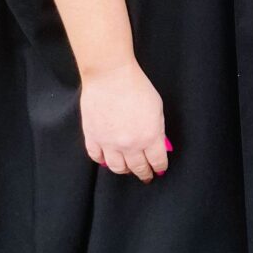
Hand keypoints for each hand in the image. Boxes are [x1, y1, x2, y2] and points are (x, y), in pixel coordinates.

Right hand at [80, 59, 168, 182]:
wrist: (110, 76)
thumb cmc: (136, 87)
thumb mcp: (157, 108)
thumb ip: (158, 129)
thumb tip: (157, 143)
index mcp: (150, 138)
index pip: (157, 162)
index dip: (160, 167)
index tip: (159, 169)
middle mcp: (130, 145)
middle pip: (138, 168)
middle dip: (144, 173)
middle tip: (146, 175)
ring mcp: (109, 143)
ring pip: (117, 168)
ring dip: (125, 170)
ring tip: (128, 168)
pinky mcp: (93, 137)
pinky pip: (97, 157)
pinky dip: (103, 160)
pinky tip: (107, 159)